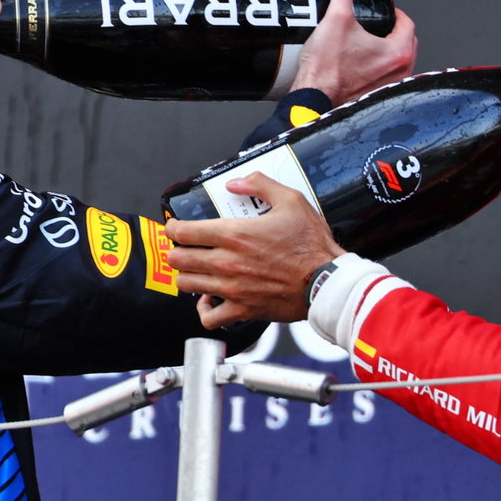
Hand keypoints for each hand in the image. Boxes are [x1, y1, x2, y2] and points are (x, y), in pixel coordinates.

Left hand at [164, 174, 344, 327]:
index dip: (173, 227)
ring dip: (186, 275)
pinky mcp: (242, 310)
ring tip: (194, 269)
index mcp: (235, 234)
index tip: (175, 227)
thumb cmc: (312, 245)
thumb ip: (260, 184)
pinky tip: (209, 300)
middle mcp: (227, 262)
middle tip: (184, 247)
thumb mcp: (292, 201)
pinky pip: (209, 317)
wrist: (327, 281)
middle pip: (178, 258)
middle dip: (177, 250)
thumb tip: (236, 182)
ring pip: (186, 284)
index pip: (184, 232)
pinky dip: (204, 309)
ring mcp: (232, 289)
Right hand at [290, 0, 416, 106]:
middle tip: (372, 25)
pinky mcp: (376, 100)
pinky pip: (383, 79)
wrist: (313, 102)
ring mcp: (389, 89)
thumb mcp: (335, 20)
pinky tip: (358, 67)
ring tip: (364, 44)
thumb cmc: (327, 72)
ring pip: (395, 62)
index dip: (393, 11)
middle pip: (404, 43)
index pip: (407, 23)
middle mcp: (400, 73)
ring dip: (384, 52)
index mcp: (398, 52)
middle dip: (390, 31)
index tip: (382, 9)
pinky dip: (375, 70)